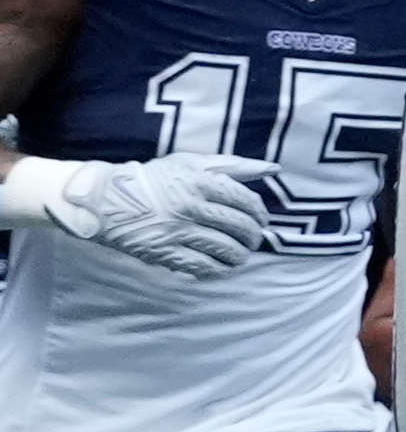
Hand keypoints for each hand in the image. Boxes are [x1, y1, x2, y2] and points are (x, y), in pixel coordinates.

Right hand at [1, 148, 317, 278]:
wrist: (105, 199)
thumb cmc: (154, 178)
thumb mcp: (192, 163)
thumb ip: (234, 166)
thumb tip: (273, 168)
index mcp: (201, 181)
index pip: (247, 201)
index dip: (260, 214)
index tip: (261, 220)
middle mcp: (192, 206)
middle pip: (240, 227)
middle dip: (254, 237)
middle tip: (253, 240)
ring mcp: (178, 230)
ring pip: (226, 249)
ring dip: (240, 255)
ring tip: (241, 255)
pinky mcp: (164, 251)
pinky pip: (202, 266)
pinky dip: (218, 269)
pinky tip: (222, 267)